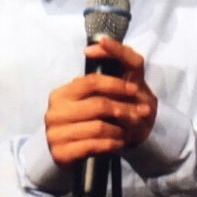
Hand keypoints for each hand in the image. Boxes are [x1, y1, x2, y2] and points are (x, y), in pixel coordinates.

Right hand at [45, 38, 156, 166]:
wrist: (71, 155)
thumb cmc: (87, 120)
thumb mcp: (94, 97)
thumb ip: (100, 72)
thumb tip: (102, 41)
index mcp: (62, 93)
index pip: (91, 82)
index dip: (115, 84)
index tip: (134, 89)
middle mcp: (54, 111)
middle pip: (98, 104)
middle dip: (124, 108)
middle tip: (141, 113)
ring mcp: (54, 133)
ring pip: (98, 127)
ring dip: (119, 129)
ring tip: (129, 131)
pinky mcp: (60, 153)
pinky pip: (93, 146)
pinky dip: (111, 144)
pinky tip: (119, 143)